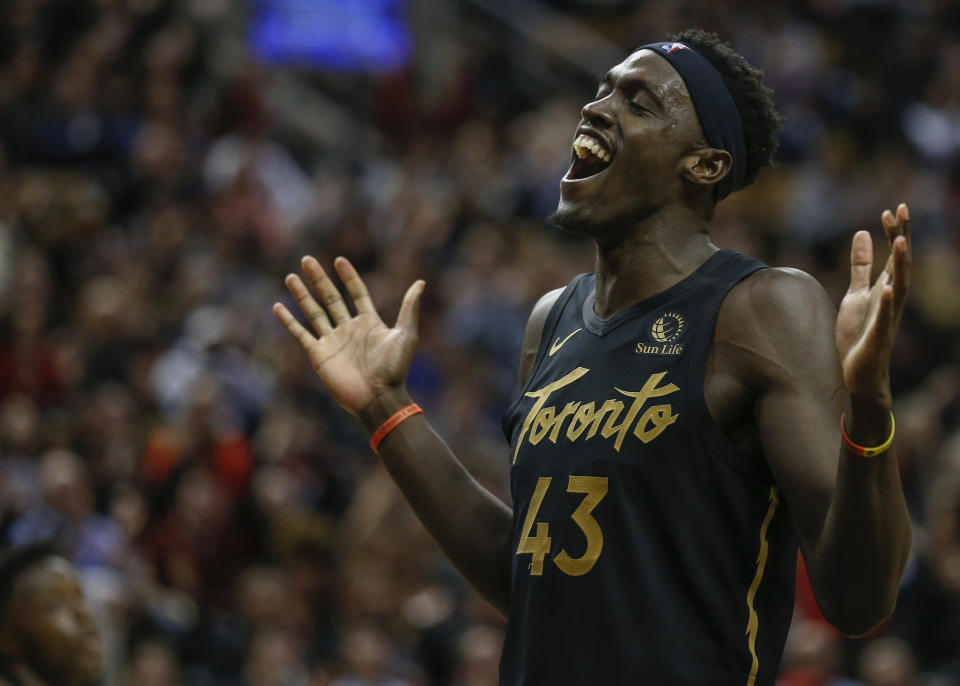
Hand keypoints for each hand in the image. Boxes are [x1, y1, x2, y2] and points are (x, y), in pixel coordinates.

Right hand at [272, 256, 424, 414]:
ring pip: (313, 312)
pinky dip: (289, 321)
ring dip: (302, 295)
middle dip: (319, 279)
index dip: (348, 277)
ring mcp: (332, 341)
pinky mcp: (319, 355)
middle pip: (330, 298)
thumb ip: (409, 308)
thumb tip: (421, 283)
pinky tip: (278, 306)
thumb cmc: (395, 369)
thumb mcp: (405, 335)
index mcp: (369, 322)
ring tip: (290, 277)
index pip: (356, 293)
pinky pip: (301, 334)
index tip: (339, 260)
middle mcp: (348, 329)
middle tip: (306, 260)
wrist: (378, 398)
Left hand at [836, 203, 910, 404]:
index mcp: (885, 289)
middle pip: (901, 264)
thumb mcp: (855, 294)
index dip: (894, 232)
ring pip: (899, 287)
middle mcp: (891, 300)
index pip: (894, 256)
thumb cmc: (859, 333)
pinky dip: (886, 303)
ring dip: (900, 264)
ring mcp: (887, 318)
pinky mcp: (877, 337)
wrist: (857, 373)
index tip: (892, 209)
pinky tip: (886, 288)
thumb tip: (862, 233)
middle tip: (902, 210)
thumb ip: (860, 266)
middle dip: (902, 237)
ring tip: (900, 240)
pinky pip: (884, 318)